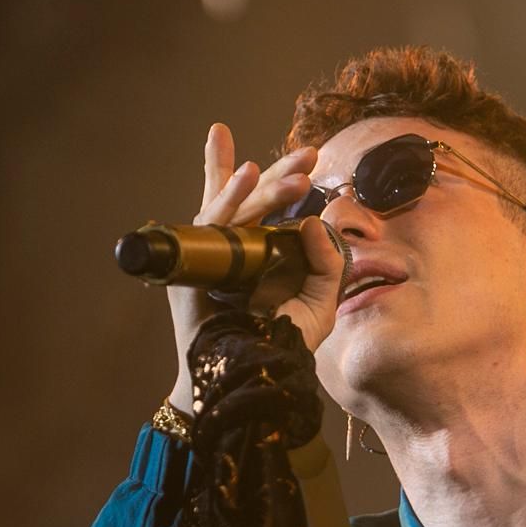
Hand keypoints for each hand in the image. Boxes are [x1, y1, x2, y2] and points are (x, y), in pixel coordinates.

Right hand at [168, 123, 343, 411]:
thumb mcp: (320, 301)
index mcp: (261, 251)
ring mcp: (213, 250)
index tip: (308, 156)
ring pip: (237, 205)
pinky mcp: (197, 258)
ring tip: (288, 167)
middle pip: (255, 198)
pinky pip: (214, 222)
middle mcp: (235, 245)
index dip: (276, 178)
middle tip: (311, 152)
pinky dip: (229, 197)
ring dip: (262, 183)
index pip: (266, 207)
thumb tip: (314, 221)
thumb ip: (328, 263)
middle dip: (282, 173)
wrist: (249, 373)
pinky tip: (246, 174)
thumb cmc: (279, 340)